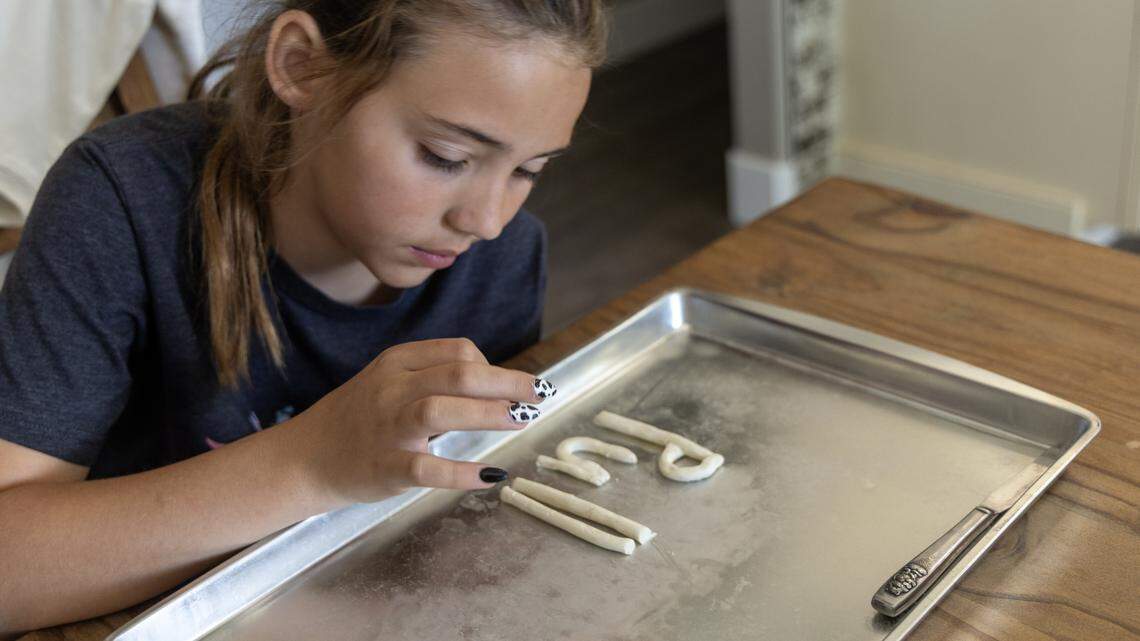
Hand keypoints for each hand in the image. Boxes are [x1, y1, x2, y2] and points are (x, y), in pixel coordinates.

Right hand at [289, 338, 554, 504]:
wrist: (305, 458)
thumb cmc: (359, 419)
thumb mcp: (390, 381)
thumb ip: (434, 376)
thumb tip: (498, 384)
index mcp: (397, 362)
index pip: (458, 351)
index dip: (495, 366)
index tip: (517, 386)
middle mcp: (392, 388)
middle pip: (459, 374)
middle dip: (508, 383)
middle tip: (539, 396)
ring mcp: (387, 428)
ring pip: (442, 409)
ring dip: (488, 414)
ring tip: (520, 422)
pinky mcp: (383, 467)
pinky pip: (426, 468)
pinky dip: (462, 473)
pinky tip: (490, 475)